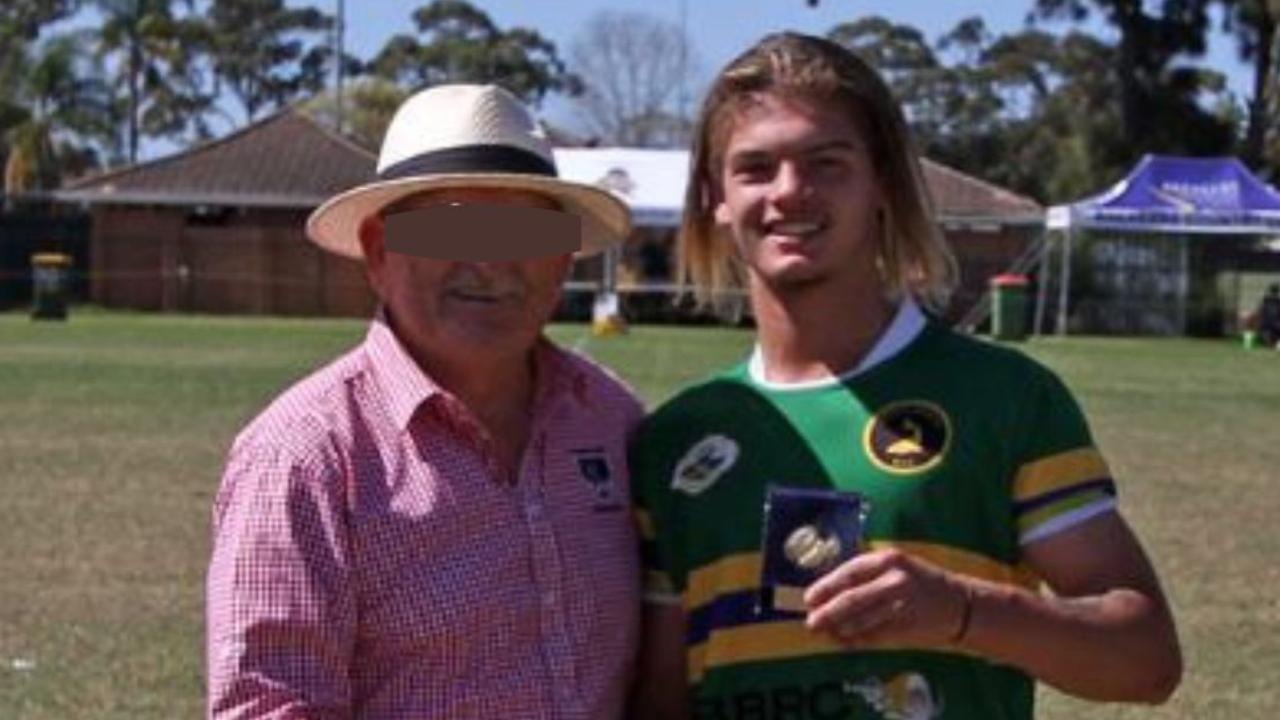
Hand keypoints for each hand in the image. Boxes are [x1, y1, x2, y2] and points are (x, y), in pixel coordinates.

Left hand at [803, 547, 968, 647]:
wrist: (960, 604)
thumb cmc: (919, 583)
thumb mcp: (895, 568)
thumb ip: (865, 577)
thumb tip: (827, 595)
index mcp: (887, 559)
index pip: (848, 573)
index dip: (825, 587)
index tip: (808, 599)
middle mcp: (894, 579)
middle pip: (851, 599)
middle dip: (827, 613)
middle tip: (811, 622)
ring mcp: (902, 605)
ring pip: (860, 620)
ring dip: (839, 629)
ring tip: (826, 633)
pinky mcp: (907, 627)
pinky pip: (874, 636)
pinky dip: (856, 640)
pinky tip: (845, 642)